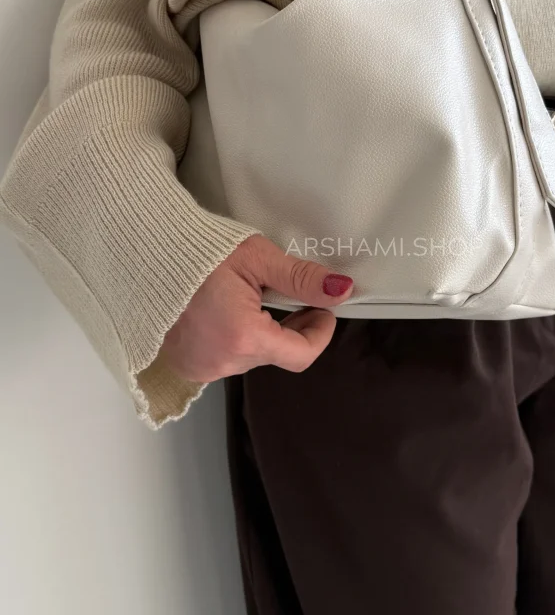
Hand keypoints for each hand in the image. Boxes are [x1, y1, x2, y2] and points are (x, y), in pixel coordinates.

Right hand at [158, 234, 353, 382]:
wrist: (147, 254)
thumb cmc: (202, 252)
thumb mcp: (259, 258)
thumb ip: (302, 279)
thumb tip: (341, 291)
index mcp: (244, 337)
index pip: (301, 356)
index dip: (319, 333)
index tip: (323, 309)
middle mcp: (222, 362)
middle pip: (275, 354)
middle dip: (291, 328)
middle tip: (292, 297)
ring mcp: (201, 368)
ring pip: (251, 357)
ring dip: (262, 333)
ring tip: (253, 299)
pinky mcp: (187, 365)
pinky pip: (225, 358)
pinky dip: (235, 339)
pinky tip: (228, 312)